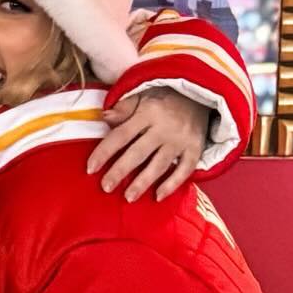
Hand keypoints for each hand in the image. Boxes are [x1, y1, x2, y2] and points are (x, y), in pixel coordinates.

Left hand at [86, 89, 209, 202]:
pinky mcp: (195, 149)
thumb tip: (103, 117)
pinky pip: (184, 170)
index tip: (90, 168)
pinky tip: (158, 196)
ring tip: (128, 197)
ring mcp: (180, 140)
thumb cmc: (166, 98)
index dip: (104, 152)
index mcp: (147, 113)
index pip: (121, 135)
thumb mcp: (144, 95)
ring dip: (143, 182)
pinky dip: (172, 184)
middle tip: (105, 187)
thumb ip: (124, 107)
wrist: (202, 94)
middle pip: (138, 153)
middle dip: (120, 171)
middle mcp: (164, 128)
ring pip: (159, 165)